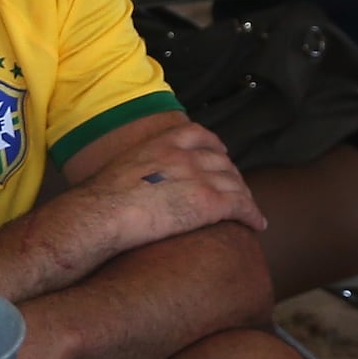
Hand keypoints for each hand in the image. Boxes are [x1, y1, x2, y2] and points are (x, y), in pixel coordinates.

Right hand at [61, 117, 262, 253]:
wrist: (101, 214)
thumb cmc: (100, 199)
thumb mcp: (119, 167)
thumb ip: (136, 168)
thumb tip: (130, 184)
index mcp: (162, 142)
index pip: (198, 134)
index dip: (214, 144)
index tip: (219, 152)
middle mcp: (185, 156)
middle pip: (221, 160)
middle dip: (231, 174)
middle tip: (235, 188)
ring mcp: (199, 178)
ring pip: (235, 183)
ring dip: (244, 196)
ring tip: (248, 208)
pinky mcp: (208, 204)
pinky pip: (241, 206)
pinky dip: (252, 214)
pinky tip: (258, 224)